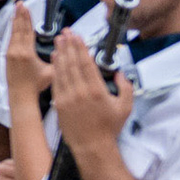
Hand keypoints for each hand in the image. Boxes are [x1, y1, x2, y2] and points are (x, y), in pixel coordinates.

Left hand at [5, 4, 52, 97]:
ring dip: (14, 21)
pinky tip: (12, 26)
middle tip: (19, 3)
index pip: (27, 30)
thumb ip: (59, 60)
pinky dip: (12, 30)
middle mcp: (16, 51)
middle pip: (18, 28)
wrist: (20, 96)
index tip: (26, 7)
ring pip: (12, 33)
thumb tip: (66, 50)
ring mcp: (10, 54)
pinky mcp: (7, 58)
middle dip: (19, 15)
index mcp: (26, 52)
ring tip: (15, 10)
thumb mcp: (51, 72)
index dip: (27, 18)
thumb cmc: (35, 85)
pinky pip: (9, 39)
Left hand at [50, 30, 130, 154]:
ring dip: (60, 53)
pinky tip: (54, 59)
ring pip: (62, 70)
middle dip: (69, 45)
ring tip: (59, 41)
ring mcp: (67, 97)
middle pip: (72, 63)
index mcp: (96, 90)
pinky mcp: (59, 104)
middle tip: (66, 32)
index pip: (86, 63)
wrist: (92, 146)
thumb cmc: (109, 128)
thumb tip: (119, 73)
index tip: (77, 36)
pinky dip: (55, 69)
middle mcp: (80, 91)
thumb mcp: (125, 107)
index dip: (80, 47)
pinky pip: (56, 82)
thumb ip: (125, 87)